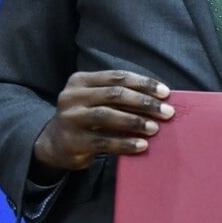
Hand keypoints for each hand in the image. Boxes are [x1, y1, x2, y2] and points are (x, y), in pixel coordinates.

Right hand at [31, 70, 171, 172]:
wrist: (54, 144)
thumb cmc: (86, 118)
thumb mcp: (95, 100)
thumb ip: (118, 95)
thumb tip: (158, 99)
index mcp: (80, 80)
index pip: (117, 77)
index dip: (143, 83)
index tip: (165, 93)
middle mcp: (72, 96)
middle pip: (114, 94)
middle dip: (144, 102)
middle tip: (167, 112)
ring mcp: (70, 119)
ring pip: (107, 116)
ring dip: (135, 121)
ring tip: (155, 128)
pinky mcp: (72, 141)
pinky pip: (103, 141)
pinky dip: (125, 143)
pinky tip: (142, 145)